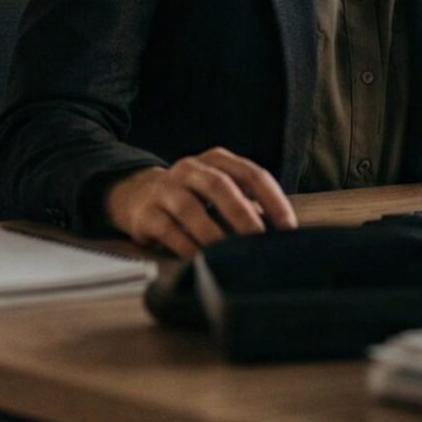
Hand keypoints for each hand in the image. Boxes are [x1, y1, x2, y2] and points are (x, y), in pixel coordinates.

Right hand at [103, 148, 298, 257]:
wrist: (133, 193)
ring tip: (230, 255)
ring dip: (213, 233)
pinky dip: (186, 246)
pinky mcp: (145, 213)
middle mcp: (189, 169)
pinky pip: (167, 230)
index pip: (250, 173)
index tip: (288, 227)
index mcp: (215, 160)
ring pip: (190, 208)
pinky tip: (200, 261)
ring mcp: (165, 189)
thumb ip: (246, 203)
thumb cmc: (189, 196)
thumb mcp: (217, 191)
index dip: (272, 199)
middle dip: (242, 214)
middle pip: (219, 186)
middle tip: (259, 240)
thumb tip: (279, 231)